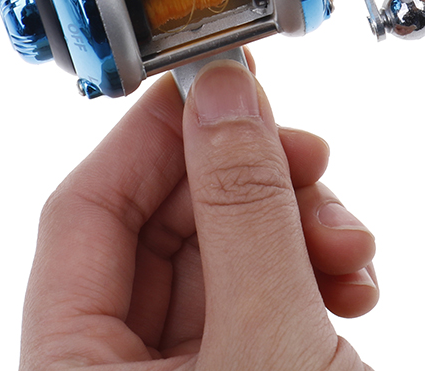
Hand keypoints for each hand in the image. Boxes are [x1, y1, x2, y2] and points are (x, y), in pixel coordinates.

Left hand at [20, 61, 375, 369]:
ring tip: (349, 243)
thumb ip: (242, 210)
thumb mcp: (265, 336)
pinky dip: (307, 274)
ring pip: (221, 254)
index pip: (86, 209)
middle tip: (305, 154)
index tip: (213, 81)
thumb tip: (222, 97)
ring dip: (295, 230)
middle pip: (163, 224)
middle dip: (249, 182)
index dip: (151, 132)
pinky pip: (255, 295)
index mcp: (71, 370)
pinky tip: (353, 279)